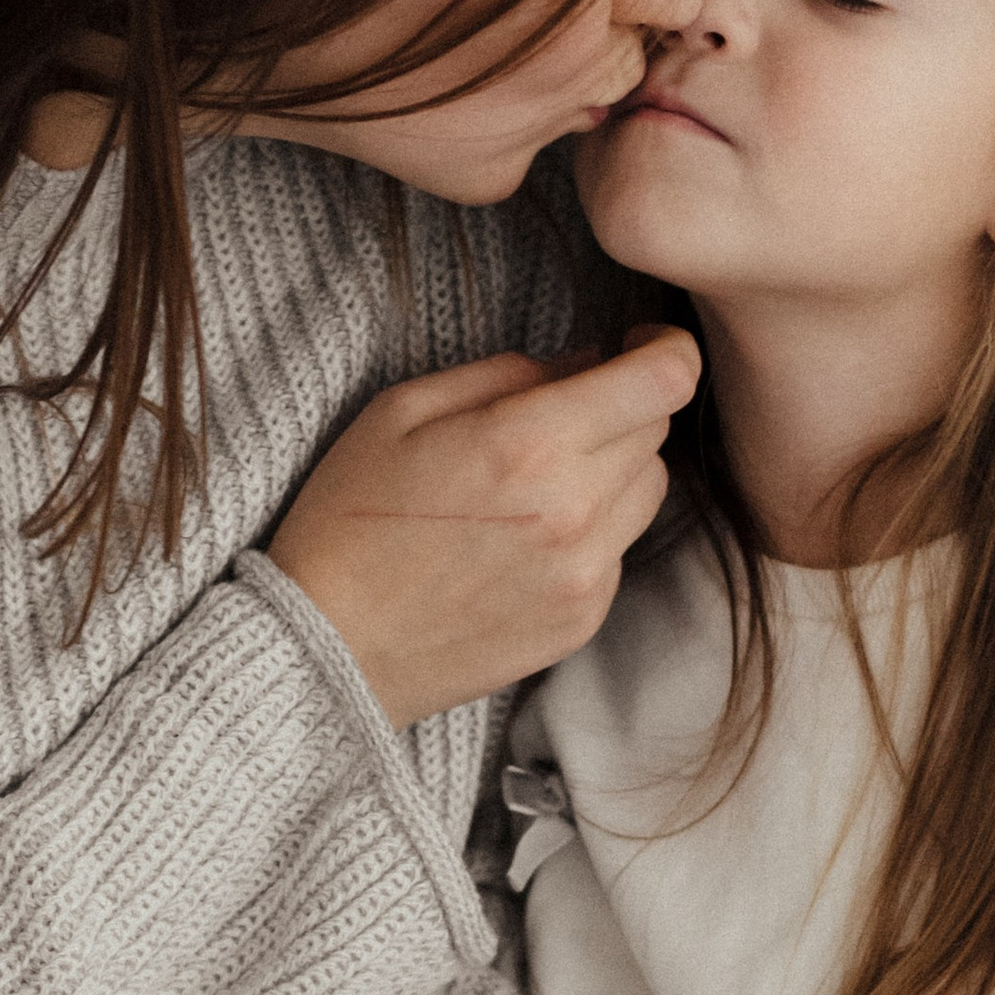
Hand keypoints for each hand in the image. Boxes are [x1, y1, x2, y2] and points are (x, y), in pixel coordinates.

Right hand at [268, 330, 699, 727]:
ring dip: (615, 467)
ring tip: (541, 477)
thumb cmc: (350, 519)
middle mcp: (573, 511)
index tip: (637, 345)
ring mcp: (584, 574)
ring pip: (650, 488)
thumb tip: (585, 361)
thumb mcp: (402, 410)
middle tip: (562, 412)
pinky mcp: (583, 620)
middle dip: (623, 405)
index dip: (664, 350)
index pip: (664, 380)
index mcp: (528, 444)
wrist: (329, 648)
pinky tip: (526, 537)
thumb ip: (506, 373)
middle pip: (657, 429)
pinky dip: (593, 529)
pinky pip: (620, 548)